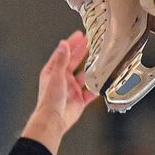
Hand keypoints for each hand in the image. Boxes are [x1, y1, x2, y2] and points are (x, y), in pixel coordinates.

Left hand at [22, 31, 97, 153]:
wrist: (54, 120)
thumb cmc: (50, 99)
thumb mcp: (56, 76)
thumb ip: (61, 60)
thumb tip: (63, 44)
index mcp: (53, 72)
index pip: (63, 54)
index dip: (71, 44)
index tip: (79, 35)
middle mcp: (63, 80)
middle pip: (75, 62)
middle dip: (83, 51)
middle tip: (92, 41)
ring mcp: (72, 89)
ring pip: (85, 76)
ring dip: (92, 68)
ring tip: (101, 58)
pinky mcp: (80, 100)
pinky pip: (91, 92)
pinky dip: (97, 87)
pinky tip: (105, 80)